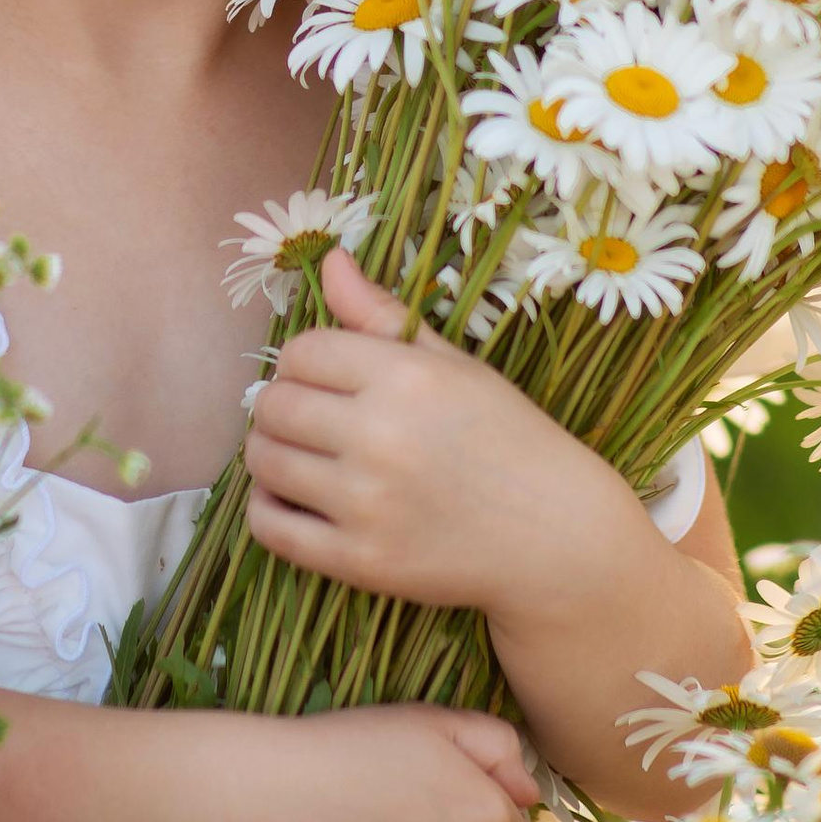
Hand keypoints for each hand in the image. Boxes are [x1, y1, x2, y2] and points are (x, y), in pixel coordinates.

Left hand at [243, 246, 632, 626]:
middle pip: (274, 406)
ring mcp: (366, 504)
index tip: (320, 378)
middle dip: (279, 404)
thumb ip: (382, 313)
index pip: (302, 352)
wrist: (555, 537)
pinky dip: (265, 509)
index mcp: (406, 378)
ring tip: (300, 455)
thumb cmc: (508, 440)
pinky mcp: (358, 562)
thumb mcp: (456, 365)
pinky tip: (292, 500)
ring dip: (269, 453)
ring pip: (264, 463)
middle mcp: (379, 437)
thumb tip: (329, 259)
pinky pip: (270, 528)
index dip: (302, 361)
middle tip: (306, 417)